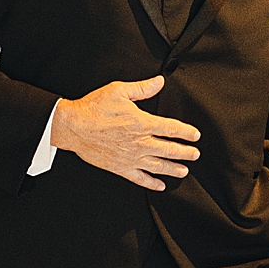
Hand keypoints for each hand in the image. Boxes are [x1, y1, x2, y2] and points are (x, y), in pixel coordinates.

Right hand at [49, 78, 200, 193]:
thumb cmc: (93, 108)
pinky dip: (152, 183)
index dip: (186, 132)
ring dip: (174, 169)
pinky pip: (140, 178)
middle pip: (170, 150)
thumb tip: (159, 82)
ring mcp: (130, 157)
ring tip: (184, 171)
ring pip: (158, 166)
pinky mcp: (120, 167)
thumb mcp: (118, 91)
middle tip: (195, 154)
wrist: (72, 126)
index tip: (195, 135)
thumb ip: (142, 88)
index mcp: (142, 123)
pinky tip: (160, 185)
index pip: (172, 128)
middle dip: (185, 153)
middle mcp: (139, 142)